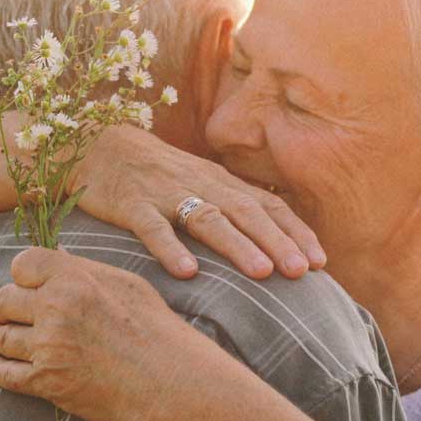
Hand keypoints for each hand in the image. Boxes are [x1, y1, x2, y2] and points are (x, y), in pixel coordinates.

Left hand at [0, 247, 201, 420]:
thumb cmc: (154, 328)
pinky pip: (5, 374)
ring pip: (0, 337)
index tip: (22, 283)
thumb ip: (85, 270)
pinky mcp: (45, 381)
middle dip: (0, 306)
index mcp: (73, 278)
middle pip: (4, 299)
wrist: (167, 380)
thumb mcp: (125, 284)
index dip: (20, 274)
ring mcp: (47, 346)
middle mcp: (54, 308)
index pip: (22, 264)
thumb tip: (58, 258)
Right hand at [72, 125, 324, 279]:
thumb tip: (272, 247)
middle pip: (246, 212)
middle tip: (303, 272)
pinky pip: (153, 227)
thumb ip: (230, 209)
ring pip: (208, 218)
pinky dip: (170, 248)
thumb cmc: (157, 175)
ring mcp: (166, 194)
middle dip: (277, 241)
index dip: (294, 231)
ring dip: (237, 245)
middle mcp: (201, 185)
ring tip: (262, 273)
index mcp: (220, 183)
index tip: (321, 262)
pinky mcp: (132, 205)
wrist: (99, 146)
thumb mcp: (199, 184)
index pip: (267, 204)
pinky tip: (186, 272)